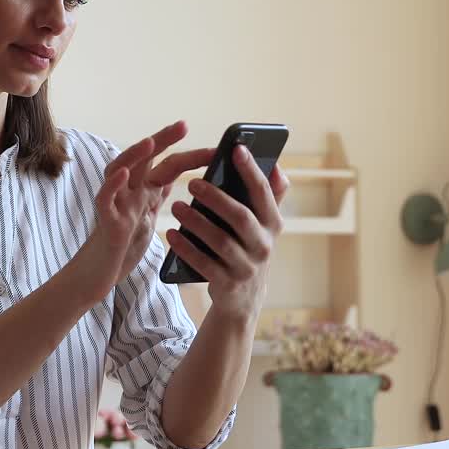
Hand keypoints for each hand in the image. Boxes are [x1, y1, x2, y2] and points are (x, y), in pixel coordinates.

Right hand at [75, 122, 218, 301]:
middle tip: (183, 126)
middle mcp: (129, 192)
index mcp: (143, 192)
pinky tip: (123, 175)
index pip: (168, 166)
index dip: (191, 156)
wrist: (99, 274)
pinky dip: (112, 185)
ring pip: (119, 170)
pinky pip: (104, 199)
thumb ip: (157, 196)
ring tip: (149, 143)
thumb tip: (177, 179)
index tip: (216, 149)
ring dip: (133, 155)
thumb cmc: (122, 247)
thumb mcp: (147, 218)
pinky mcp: (106, 222)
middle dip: (163, 140)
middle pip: (143, 158)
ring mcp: (116, 205)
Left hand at [165, 144, 289, 325]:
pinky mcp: (228, 284)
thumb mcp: (263, 227)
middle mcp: (264, 245)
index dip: (252, 170)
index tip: (237, 149)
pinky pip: (204, 263)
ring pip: (220, 241)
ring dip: (196, 222)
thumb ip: (269, 198)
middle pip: (241, 217)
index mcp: (273, 224)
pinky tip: (171, 235)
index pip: (264, 192)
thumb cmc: (248, 249)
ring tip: (176, 207)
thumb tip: (276, 166)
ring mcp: (247, 267)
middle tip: (192, 182)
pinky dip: (186, 248)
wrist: (242, 300)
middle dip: (216, 198)